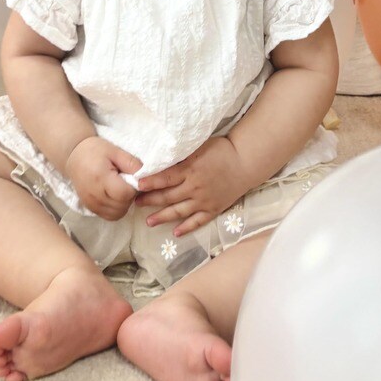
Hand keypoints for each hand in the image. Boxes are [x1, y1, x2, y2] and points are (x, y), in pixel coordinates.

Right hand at [65, 136, 140, 220]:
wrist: (74, 156)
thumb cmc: (95, 150)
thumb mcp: (115, 151)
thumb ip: (131, 163)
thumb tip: (146, 176)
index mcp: (101, 178)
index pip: (125, 193)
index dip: (134, 187)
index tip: (132, 178)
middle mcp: (94, 195)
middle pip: (122, 206)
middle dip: (130, 196)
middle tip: (127, 182)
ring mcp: (91, 204)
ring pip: (117, 214)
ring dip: (124, 204)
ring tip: (121, 188)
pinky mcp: (90, 208)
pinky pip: (109, 216)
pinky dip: (116, 209)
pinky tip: (115, 196)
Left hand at [134, 136, 249, 236]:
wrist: (245, 162)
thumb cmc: (221, 150)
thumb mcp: (198, 147)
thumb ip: (182, 155)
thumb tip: (162, 158)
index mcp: (190, 169)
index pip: (165, 178)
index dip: (150, 182)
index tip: (136, 184)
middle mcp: (195, 187)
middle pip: (168, 196)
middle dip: (150, 200)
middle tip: (135, 203)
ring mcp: (204, 200)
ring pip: (179, 211)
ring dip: (162, 217)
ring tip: (148, 222)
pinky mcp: (213, 209)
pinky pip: (197, 221)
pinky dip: (186, 228)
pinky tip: (175, 233)